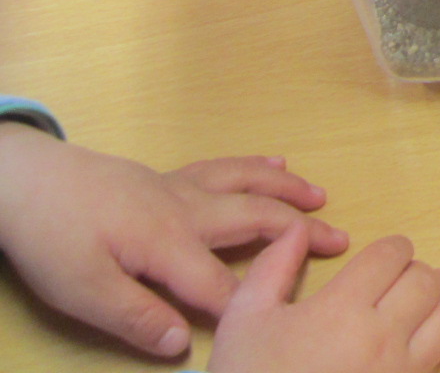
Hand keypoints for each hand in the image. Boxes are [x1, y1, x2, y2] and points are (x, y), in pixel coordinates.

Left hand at [0, 124, 347, 356]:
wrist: (23, 178)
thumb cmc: (52, 236)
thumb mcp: (82, 291)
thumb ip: (137, 318)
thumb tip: (184, 344)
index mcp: (170, 243)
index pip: (223, 285)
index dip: (253, 306)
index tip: (289, 320)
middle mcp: (186, 210)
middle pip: (254, 220)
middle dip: (299, 232)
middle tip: (341, 240)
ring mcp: (177, 187)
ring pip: (245, 184)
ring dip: (285, 191)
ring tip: (319, 196)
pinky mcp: (164, 177)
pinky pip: (222, 167)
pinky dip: (253, 166)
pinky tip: (272, 163)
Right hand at [209, 223, 439, 372]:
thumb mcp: (244, 319)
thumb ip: (273, 266)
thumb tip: (299, 230)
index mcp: (343, 309)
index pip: (390, 257)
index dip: (394, 247)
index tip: (388, 253)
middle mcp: (381, 337)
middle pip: (425, 282)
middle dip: (416, 269)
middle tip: (402, 275)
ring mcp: (398, 372)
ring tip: (436, 289)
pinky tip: (429, 331)